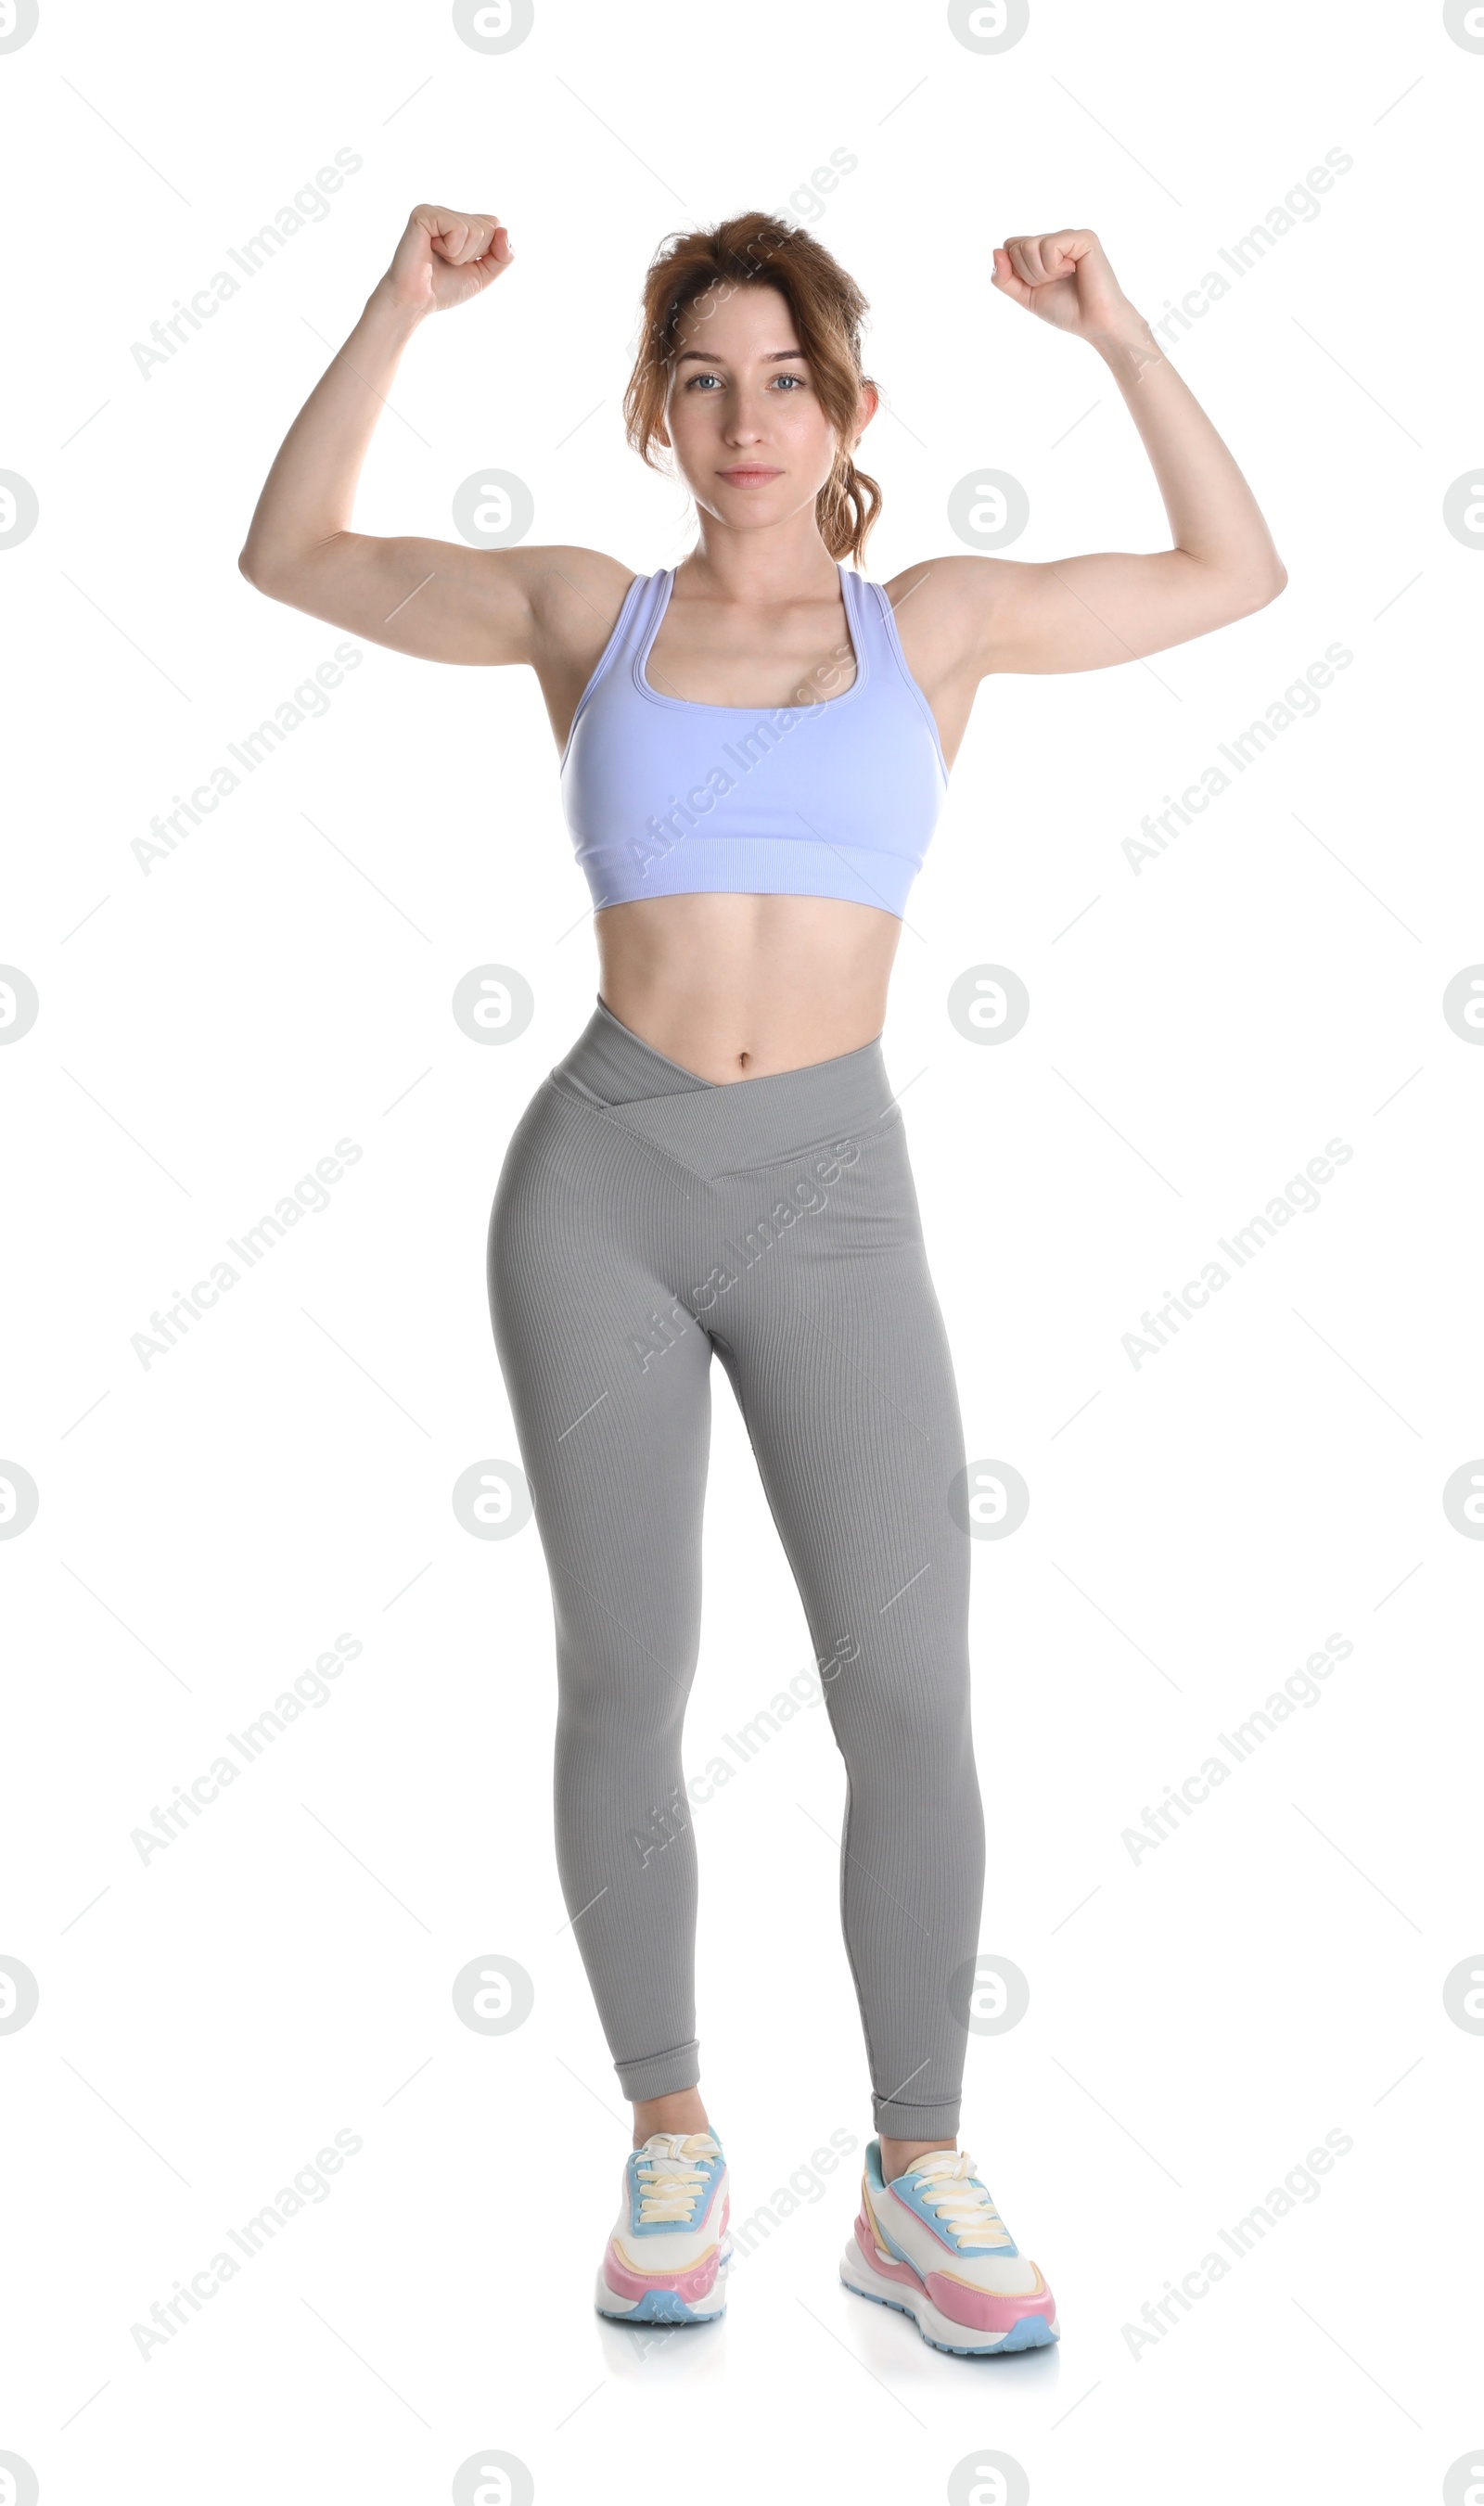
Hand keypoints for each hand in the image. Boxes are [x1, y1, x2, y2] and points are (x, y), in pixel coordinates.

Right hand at [379, 204, 513, 316]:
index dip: (488, 251)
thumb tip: (504, 230)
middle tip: (449, 262)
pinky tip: (431, 250)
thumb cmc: (444, 288)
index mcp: (461, 223)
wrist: (416, 301)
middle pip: (489, 227)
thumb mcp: (483, 274)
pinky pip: (458, 230)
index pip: (495, 225)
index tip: (464, 263)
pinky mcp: (424, 213)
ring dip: (461, 255)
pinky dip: (450, 250)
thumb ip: (503, 256)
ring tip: (439, 257)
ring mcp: (436, 211)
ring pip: (475, 230)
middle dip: (474, 254)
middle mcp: (449, 213)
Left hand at [990, 229, 1138, 344]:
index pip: (1009, 247)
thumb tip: (995, 251)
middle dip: (1028, 274)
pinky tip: (1074, 271)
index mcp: (1042, 250)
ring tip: (1063, 278)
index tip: (1037, 285)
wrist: (1094, 323)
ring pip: (1029, 246)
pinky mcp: (1083, 237)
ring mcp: (1069, 235)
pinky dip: (1055, 267)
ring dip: (1041, 273)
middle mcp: (1054, 238)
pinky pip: (1049, 247)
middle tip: (1053, 283)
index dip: (1015, 272)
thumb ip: (1004, 278)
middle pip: (1016, 246)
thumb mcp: (1025, 296)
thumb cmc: (1065, 310)